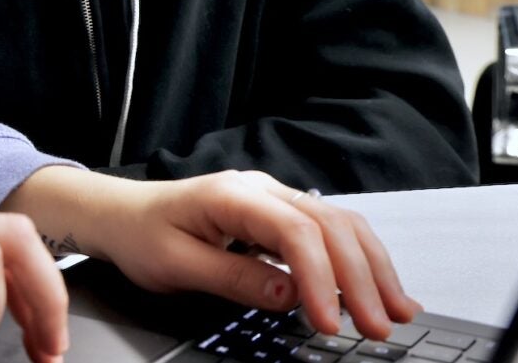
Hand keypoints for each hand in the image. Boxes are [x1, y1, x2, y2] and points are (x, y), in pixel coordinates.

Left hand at [2, 167, 420, 340]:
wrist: (122, 213)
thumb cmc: (141, 234)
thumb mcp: (175, 265)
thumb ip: (234, 279)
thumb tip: (288, 296)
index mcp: (234, 195)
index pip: (294, 232)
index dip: (319, 278)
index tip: (328, 321)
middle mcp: (263, 190)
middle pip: (331, 226)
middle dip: (361, 279)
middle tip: (376, 327)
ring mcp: (276, 199)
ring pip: (341, 226)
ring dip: (373, 268)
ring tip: (396, 311)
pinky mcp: (281, 216)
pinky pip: (331, 233)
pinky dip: (360, 260)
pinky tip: (379, 287)